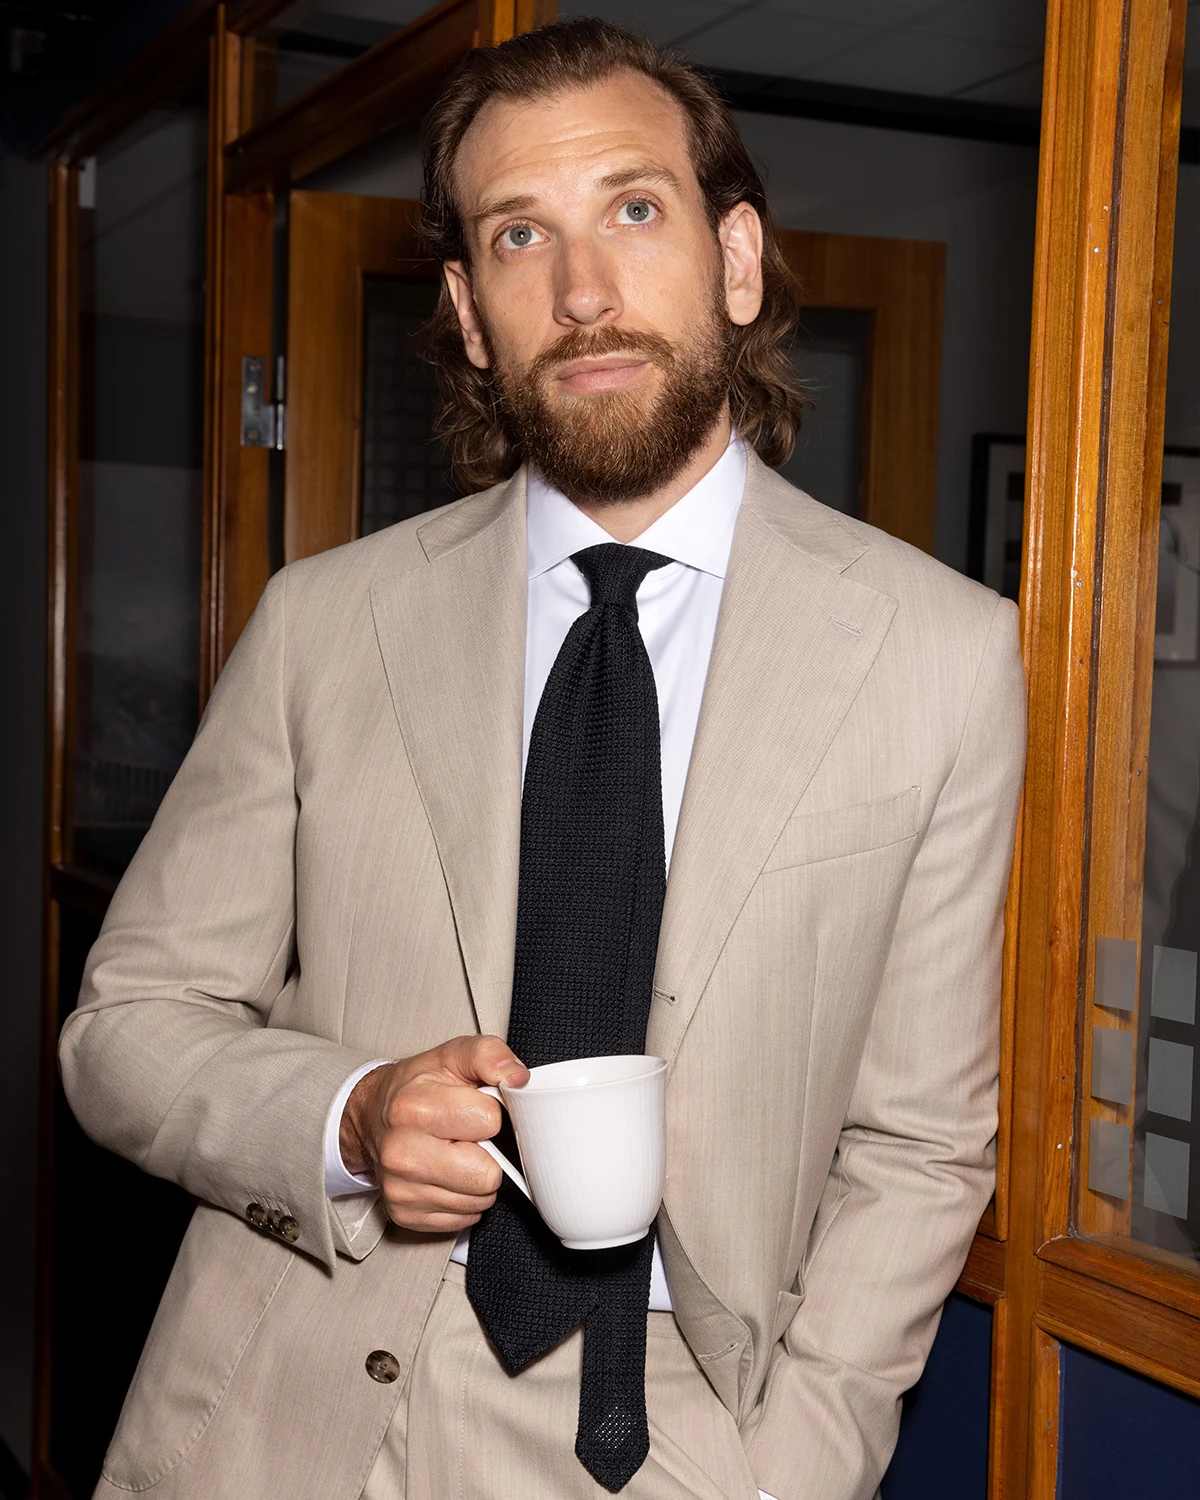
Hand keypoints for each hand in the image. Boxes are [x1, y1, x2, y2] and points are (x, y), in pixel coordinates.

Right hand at [339, 1035, 528, 1232]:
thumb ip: (489, 1055)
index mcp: (413, 1107)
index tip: (475, 1108)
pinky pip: (464, 1218)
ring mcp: (401, 1189)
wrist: (372, 1115)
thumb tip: (518, 1078)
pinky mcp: (405, 1214)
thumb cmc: (416, 1086)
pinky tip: (447, 1175)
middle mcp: (401, 1152)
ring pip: (479, 1200)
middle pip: (486, 1174)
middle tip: (469, 1137)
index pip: (489, 1122)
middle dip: (489, 1154)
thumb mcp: (452, 1055)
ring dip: (478, 1179)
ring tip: (457, 1153)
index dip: (491, 1113)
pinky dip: (463, 1198)